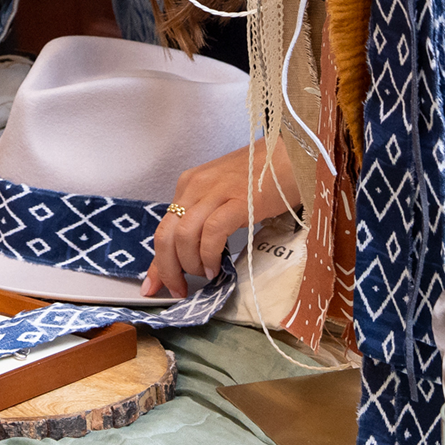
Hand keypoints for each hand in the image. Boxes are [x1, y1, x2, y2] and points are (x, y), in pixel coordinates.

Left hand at [142, 137, 301, 298]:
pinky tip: (217, 266)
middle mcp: (195, 186)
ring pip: (184, 235)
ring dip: (190, 264)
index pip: (164, 228)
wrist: (293, 154)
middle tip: (180, 290)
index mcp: (189, 185)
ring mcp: (215, 192)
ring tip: (206, 275)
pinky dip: (210, 253)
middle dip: (168, 269)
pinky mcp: (239, 200)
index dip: (157, 262)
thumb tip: (191, 255)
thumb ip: (204, 221)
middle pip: (167, 234)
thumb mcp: (223, 198)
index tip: (152, 287)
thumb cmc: (261, 178)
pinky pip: (212, 231)